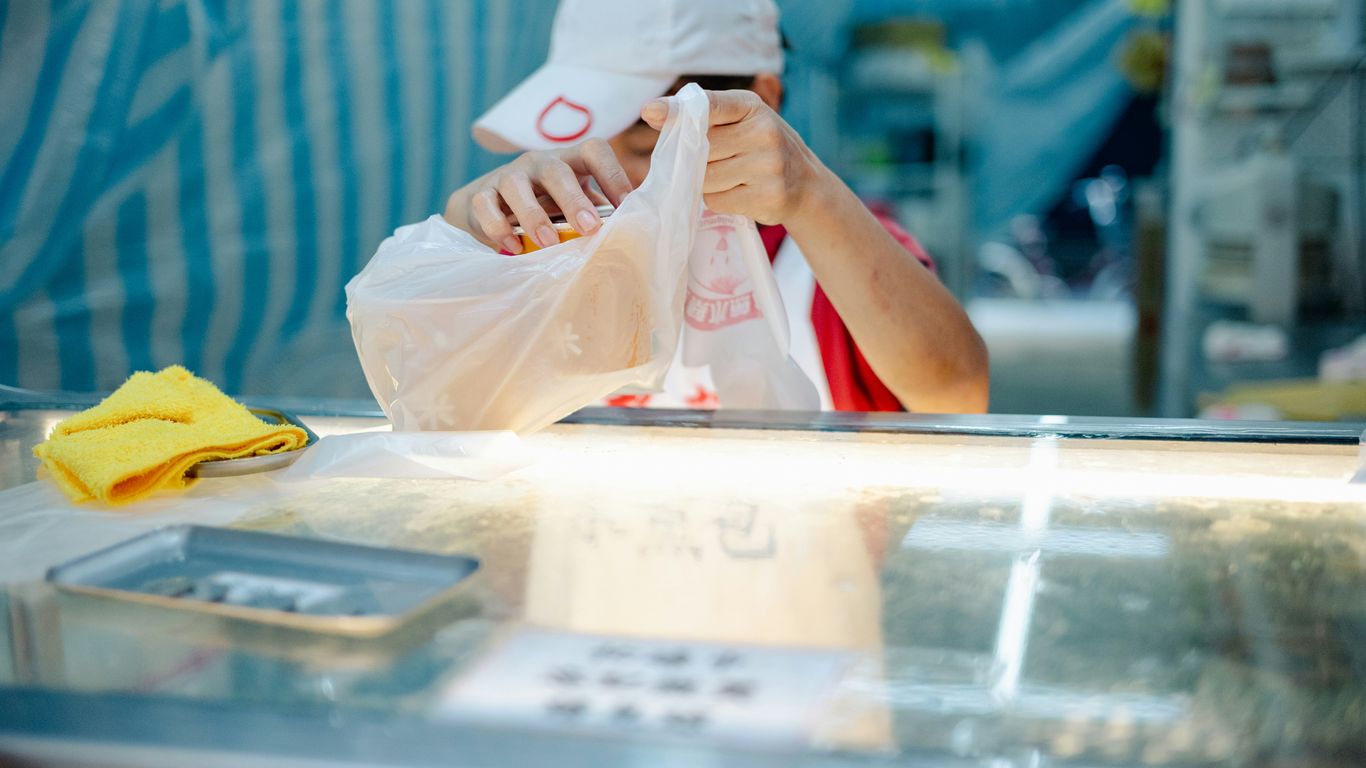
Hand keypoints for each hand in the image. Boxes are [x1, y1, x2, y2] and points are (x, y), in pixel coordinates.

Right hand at [443, 138, 633, 253]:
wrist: (490, 208)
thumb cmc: (546, 208)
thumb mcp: (574, 205)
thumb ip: (598, 213)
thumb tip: (634, 234)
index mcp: (569, 161)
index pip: (594, 151)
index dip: (613, 175)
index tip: (628, 206)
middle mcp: (538, 163)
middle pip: (556, 170)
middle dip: (573, 199)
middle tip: (589, 228)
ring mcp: (507, 176)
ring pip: (516, 184)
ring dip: (533, 214)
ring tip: (548, 242)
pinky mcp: (481, 194)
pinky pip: (486, 205)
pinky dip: (498, 227)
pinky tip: (513, 246)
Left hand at [641, 90, 823, 225]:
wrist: (805, 183)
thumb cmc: (760, 147)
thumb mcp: (741, 121)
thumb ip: (702, 117)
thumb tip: (652, 114)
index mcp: (752, 106)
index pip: (711, 105)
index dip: (678, 110)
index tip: (650, 111)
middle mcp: (764, 132)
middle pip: (701, 149)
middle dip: (697, 158)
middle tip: (717, 160)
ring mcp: (769, 166)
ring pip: (706, 178)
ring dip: (706, 181)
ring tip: (731, 177)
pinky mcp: (768, 196)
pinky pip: (717, 200)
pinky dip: (718, 199)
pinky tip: (737, 192)